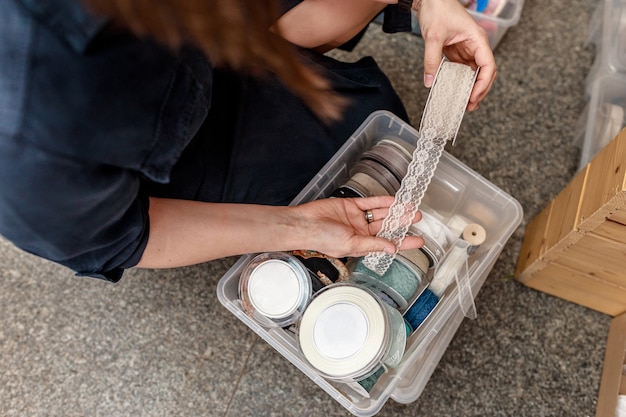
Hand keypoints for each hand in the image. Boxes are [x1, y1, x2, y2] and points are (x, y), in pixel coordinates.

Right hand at [291, 195, 423, 257]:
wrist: (304, 223)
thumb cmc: (321, 239)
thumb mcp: (351, 244)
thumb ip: (372, 244)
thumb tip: (391, 248)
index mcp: (361, 245)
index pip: (387, 244)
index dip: (404, 242)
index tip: (418, 241)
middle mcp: (361, 232)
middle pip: (386, 227)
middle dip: (402, 223)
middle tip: (417, 218)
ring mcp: (356, 218)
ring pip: (381, 213)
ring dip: (395, 211)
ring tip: (410, 208)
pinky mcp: (351, 205)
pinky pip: (370, 203)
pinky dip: (382, 201)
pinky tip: (394, 200)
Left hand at [416, 0, 496, 110]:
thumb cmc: (438, 9)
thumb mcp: (433, 36)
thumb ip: (431, 60)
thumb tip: (430, 81)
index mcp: (477, 39)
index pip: (488, 66)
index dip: (483, 84)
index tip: (474, 96)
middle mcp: (476, 45)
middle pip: (485, 72)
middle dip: (480, 90)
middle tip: (470, 106)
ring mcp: (468, 49)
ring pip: (475, 73)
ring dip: (471, 88)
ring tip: (465, 103)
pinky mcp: (458, 52)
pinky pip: (463, 70)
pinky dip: (462, 82)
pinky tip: (457, 92)